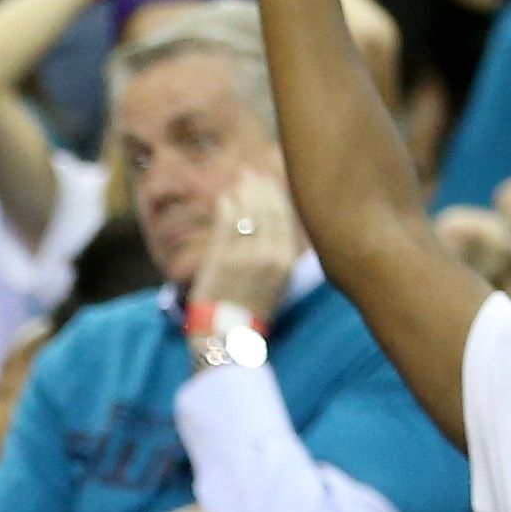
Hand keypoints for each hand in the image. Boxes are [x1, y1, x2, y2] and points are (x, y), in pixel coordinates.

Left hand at [190, 170, 299, 326]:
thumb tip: (276, 224)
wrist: (228, 339)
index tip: (270, 180)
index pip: (286, 218)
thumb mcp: (277, 282)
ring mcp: (247, 256)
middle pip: (269, 210)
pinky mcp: (223, 258)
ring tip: (238, 179)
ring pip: (248, 213)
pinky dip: (226, 206)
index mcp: (287, 262)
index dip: (277, 195)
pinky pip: (227, 223)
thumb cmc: (250, 310)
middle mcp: (271, 257)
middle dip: (260, 187)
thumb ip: (278, 253)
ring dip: (243, 192)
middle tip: (251, 173)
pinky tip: (224, 197)